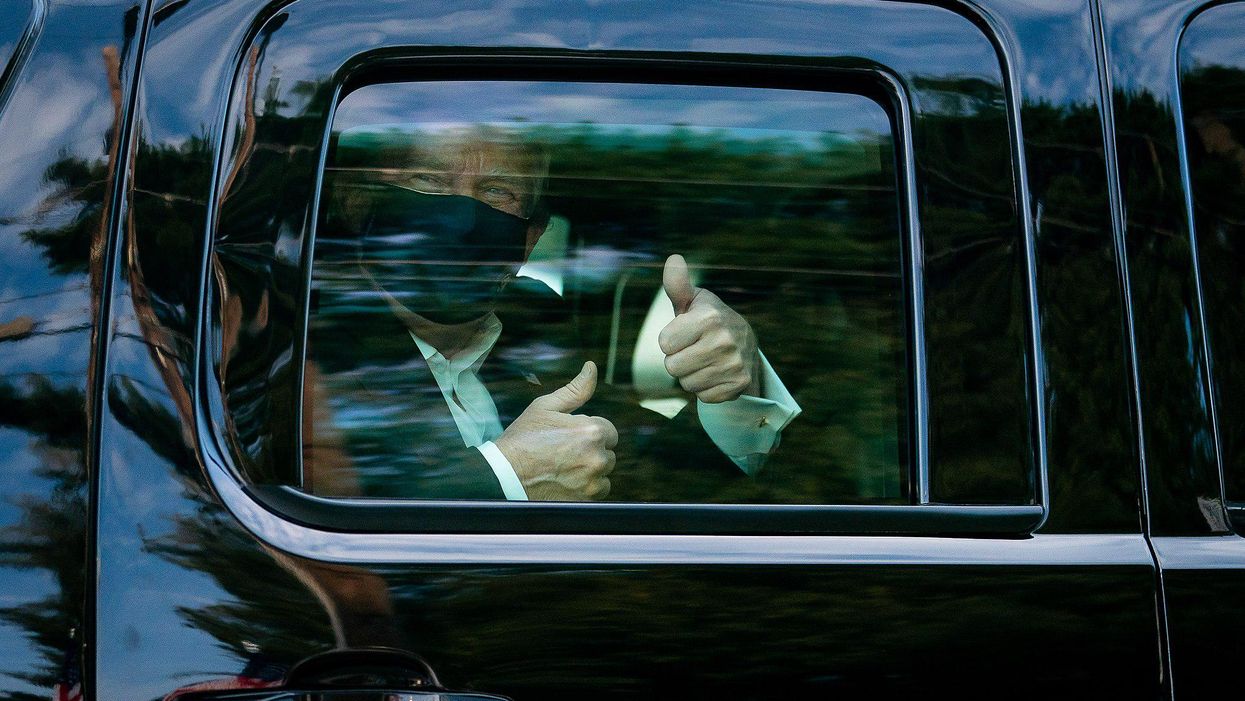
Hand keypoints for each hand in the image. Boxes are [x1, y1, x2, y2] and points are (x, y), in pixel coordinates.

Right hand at [493, 361, 617, 500]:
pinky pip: (598, 492)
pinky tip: (565, 481)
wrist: (503, 475)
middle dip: (590, 452)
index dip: (588, 433)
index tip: (568, 438)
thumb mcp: (546, 407)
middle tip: (562, 453)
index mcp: (592, 431)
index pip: (608, 431)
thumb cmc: (523, 439)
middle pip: (607, 453)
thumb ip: (575, 389)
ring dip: (590, 471)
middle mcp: (597, 457)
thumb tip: (591, 367)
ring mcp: (592, 482)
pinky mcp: (585, 500)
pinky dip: (585, 488)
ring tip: (563, 468)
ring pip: (603, 474)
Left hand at [659, 254, 759, 402]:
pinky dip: (706, 389)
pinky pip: (703, 397)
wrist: (746, 344)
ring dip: (692, 375)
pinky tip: (716, 373)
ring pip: (687, 384)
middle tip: (696, 349)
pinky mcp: (738, 386)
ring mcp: (734, 365)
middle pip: (672, 367)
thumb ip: (677, 284)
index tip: (686, 333)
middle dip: (679, 360)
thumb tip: (673, 259)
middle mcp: (724, 341)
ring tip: (706, 361)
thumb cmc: (709, 320)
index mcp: (709, 318)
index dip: (671, 340)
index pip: (664, 343)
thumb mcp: (694, 301)